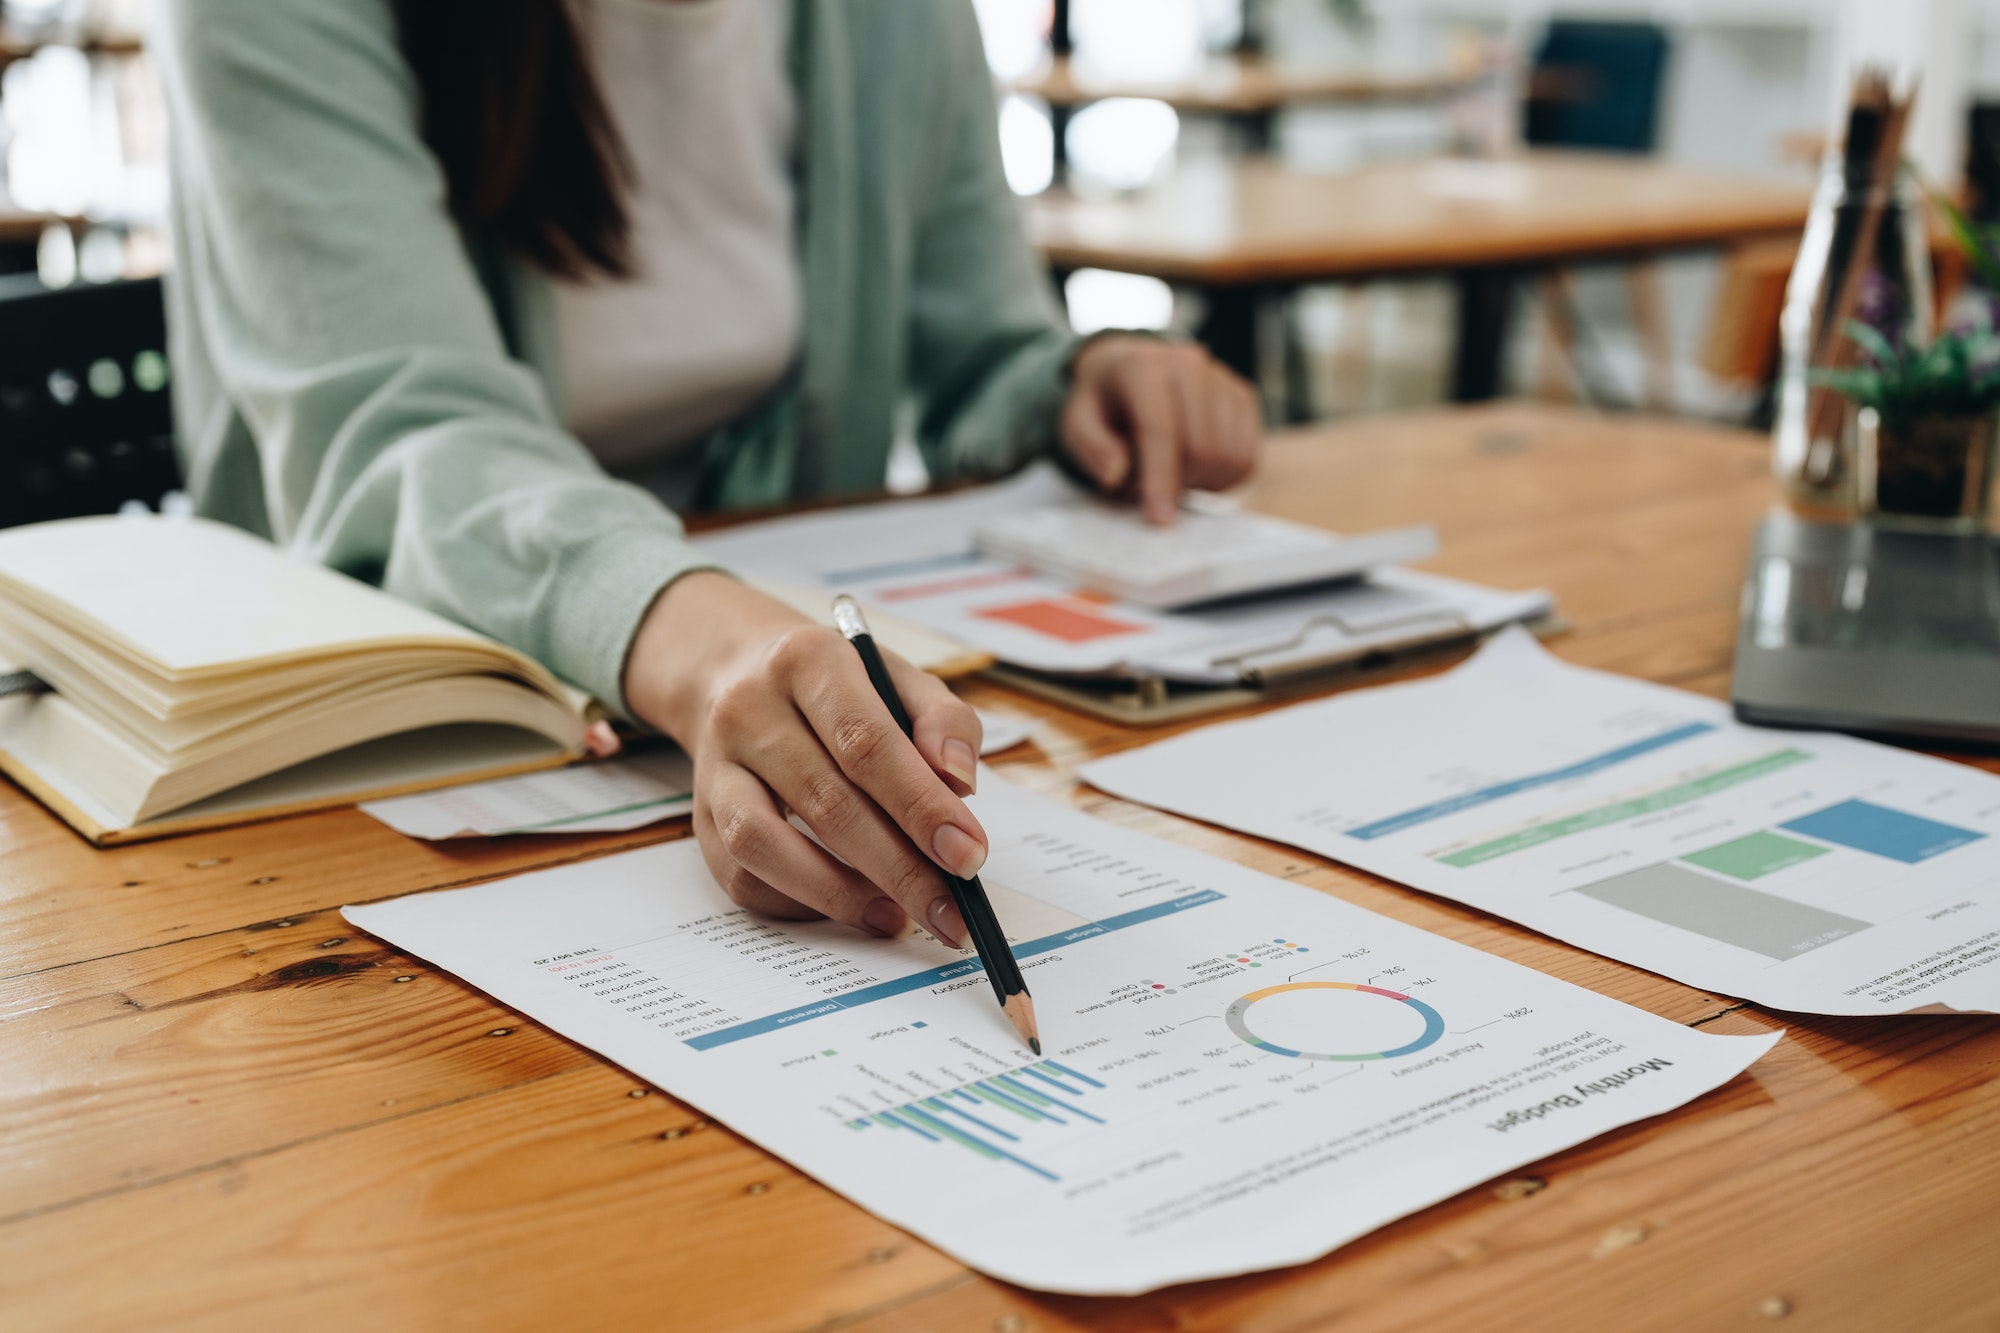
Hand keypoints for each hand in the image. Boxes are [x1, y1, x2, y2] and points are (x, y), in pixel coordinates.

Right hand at [624, 571, 985, 945]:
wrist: (735, 671)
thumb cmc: (837, 686)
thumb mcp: (898, 677)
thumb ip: (943, 722)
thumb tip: (959, 786)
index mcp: (808, 661)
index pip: (867, 742)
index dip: (920, 806)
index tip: (967, 855)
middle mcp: (749, 709)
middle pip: (826, 801)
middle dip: (898, 867)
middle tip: (950, 912)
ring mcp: (715, 766)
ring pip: (765, 844)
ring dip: (839, 894)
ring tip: (896, 916)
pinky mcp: (699, 815)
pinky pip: (740, 876)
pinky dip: (799, 903)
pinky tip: (850, 907)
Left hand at [1060, 334, 1261, 523]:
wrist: (1128, 369)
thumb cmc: (1102, 405)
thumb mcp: (1076, 424)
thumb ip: (1091, 448)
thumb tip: (1117, 474)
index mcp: (1141, 367)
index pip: (1160, 429)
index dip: (1161, 479)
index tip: (1159, 519)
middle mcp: (1188, 364)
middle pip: (1201, 447)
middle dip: (1179, 485)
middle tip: (1151, 492)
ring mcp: (1221, 378)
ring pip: (1229, 455)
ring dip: (1202, 484)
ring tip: (1172, 477)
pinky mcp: (1243, 397)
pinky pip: (1248, 457)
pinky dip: (1225, 480)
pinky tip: (1197, 474)